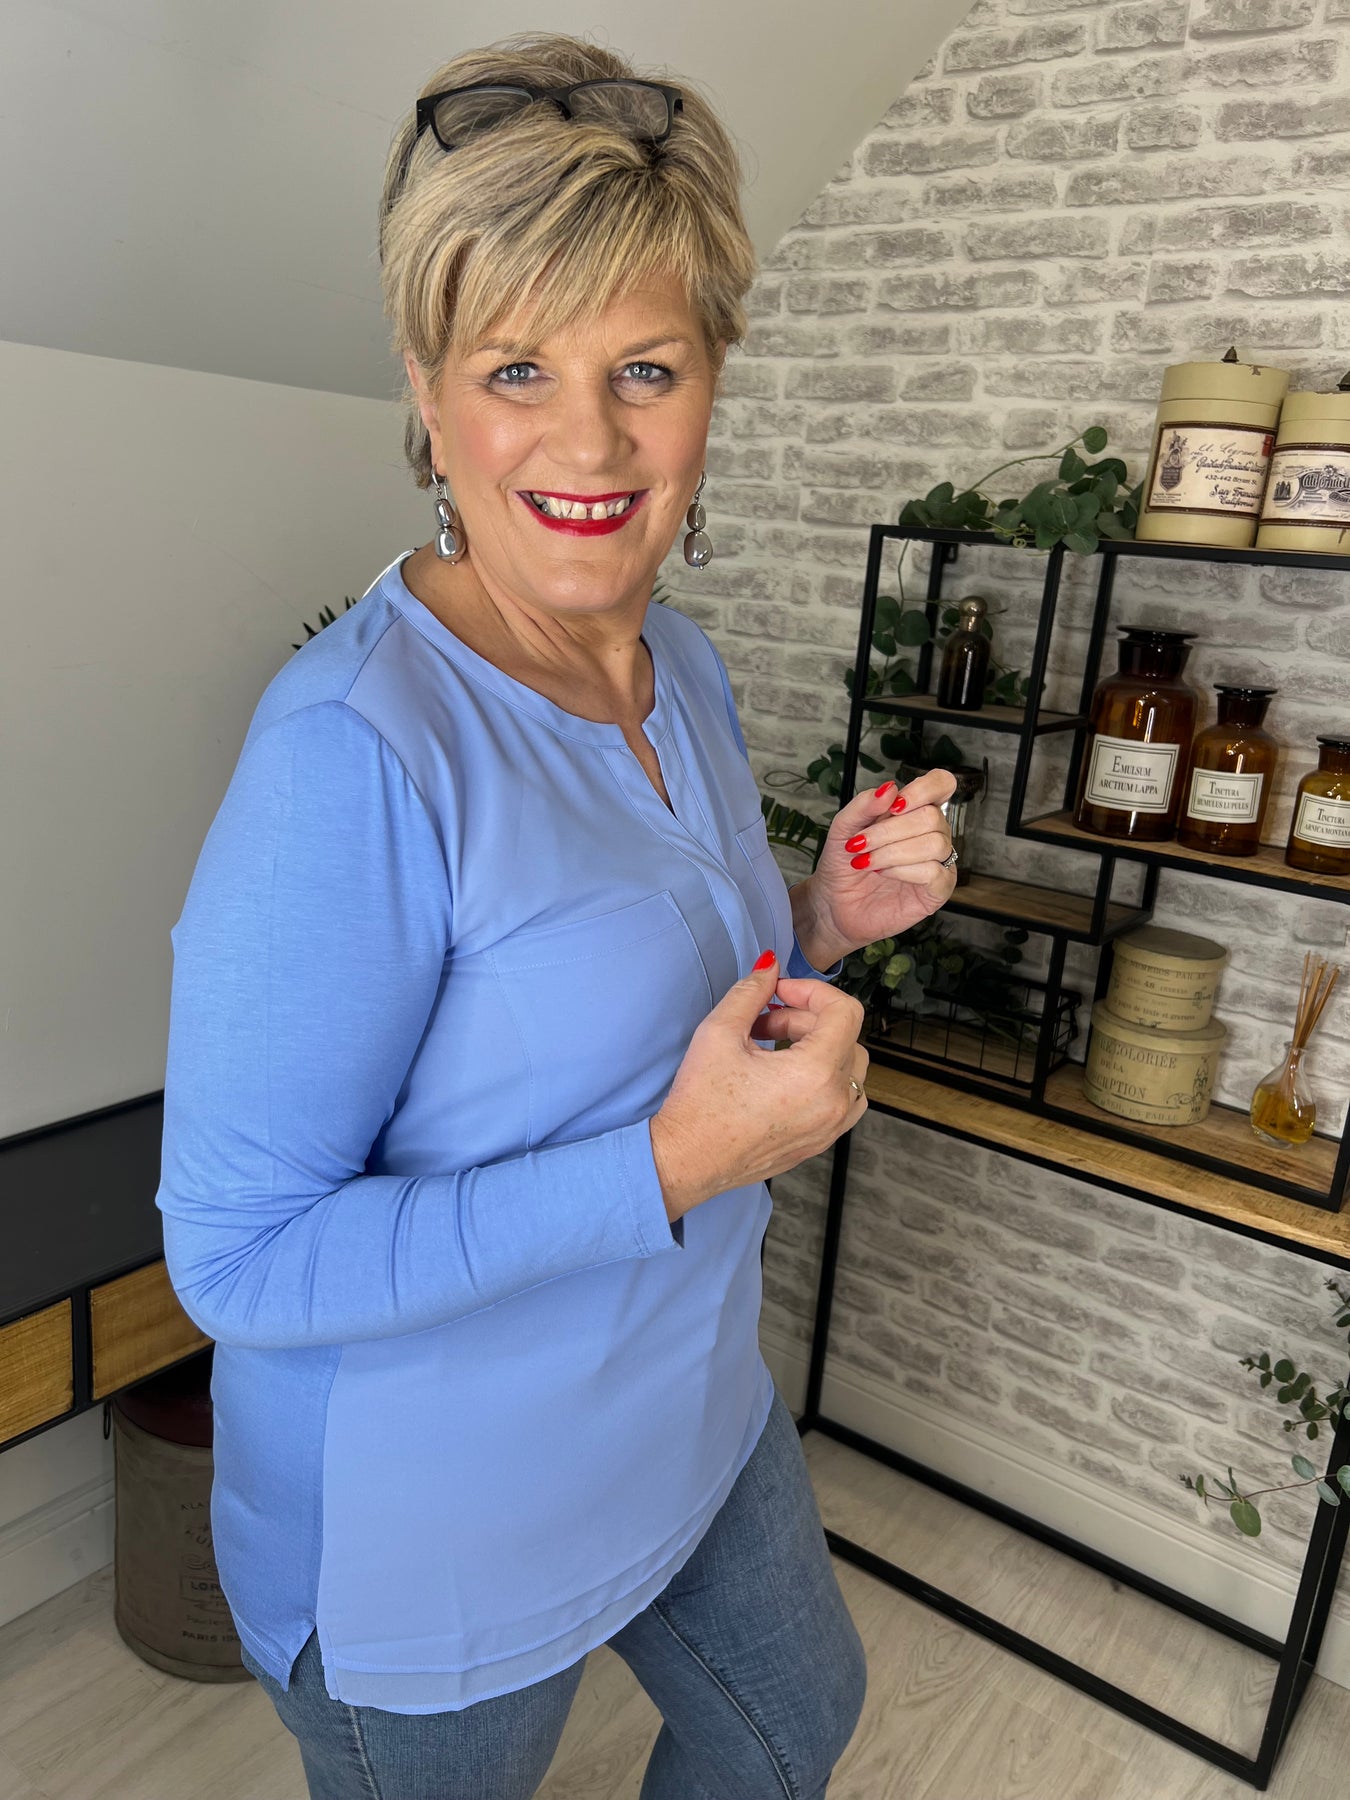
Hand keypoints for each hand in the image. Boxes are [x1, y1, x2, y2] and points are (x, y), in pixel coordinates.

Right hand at [649, 954, 868, 1221]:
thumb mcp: (719, 1031)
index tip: (780, 993)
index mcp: (815, 1072)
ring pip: (850, 1069)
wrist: (687, 1160)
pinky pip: (844, 1100)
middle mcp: (834, 1102)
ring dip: (819, 1048)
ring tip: (774, 1050)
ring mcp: (831, 1127)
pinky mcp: (821, 1142)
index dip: (813, 991)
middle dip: (806, 1019)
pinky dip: (825, 1079)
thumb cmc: (700, 1102)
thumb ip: (752, 991)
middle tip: (762, 1022)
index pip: (844, 1011)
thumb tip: (771, 966)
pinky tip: (785, 1077)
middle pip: (845, 1037)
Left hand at [801, 770, 958, 961]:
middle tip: (860, 844)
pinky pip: (933, 871)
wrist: (833, 903)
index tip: (894, 806)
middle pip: (931, 816)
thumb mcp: (843, 828)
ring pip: (934, 843)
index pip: (940, 784)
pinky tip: (883, 873)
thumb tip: (889, 788)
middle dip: (889, 830)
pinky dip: (902, 870)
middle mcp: (932, 832)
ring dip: (892, 852)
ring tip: (866, 862)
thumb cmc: (843, 863)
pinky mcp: (938, 890)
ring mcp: (939, 861)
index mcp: (914, 811)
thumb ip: (864, 805)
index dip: (923, 790)